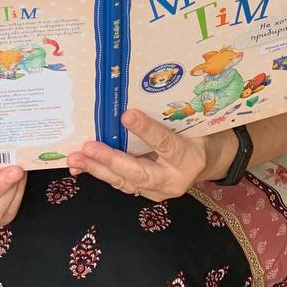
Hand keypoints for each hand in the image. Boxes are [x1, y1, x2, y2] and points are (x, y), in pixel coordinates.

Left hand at [65, 109, 237, 201]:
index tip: (126, 115)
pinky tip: (81, 166)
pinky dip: (101, 173)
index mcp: (188, 157)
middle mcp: (174, 179)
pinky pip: (122, 183)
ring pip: (126, 182)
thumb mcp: (192, 120)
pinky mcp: (148, 194)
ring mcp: (160, 191)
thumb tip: (136, 92)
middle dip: (111, 160)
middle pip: (140, 173)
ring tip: (76, 158)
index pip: (165, 143)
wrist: (210, 159)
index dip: (146, 130)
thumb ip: (169, 114)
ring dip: (98, 169)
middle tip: (87, 148)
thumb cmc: (199, 132)